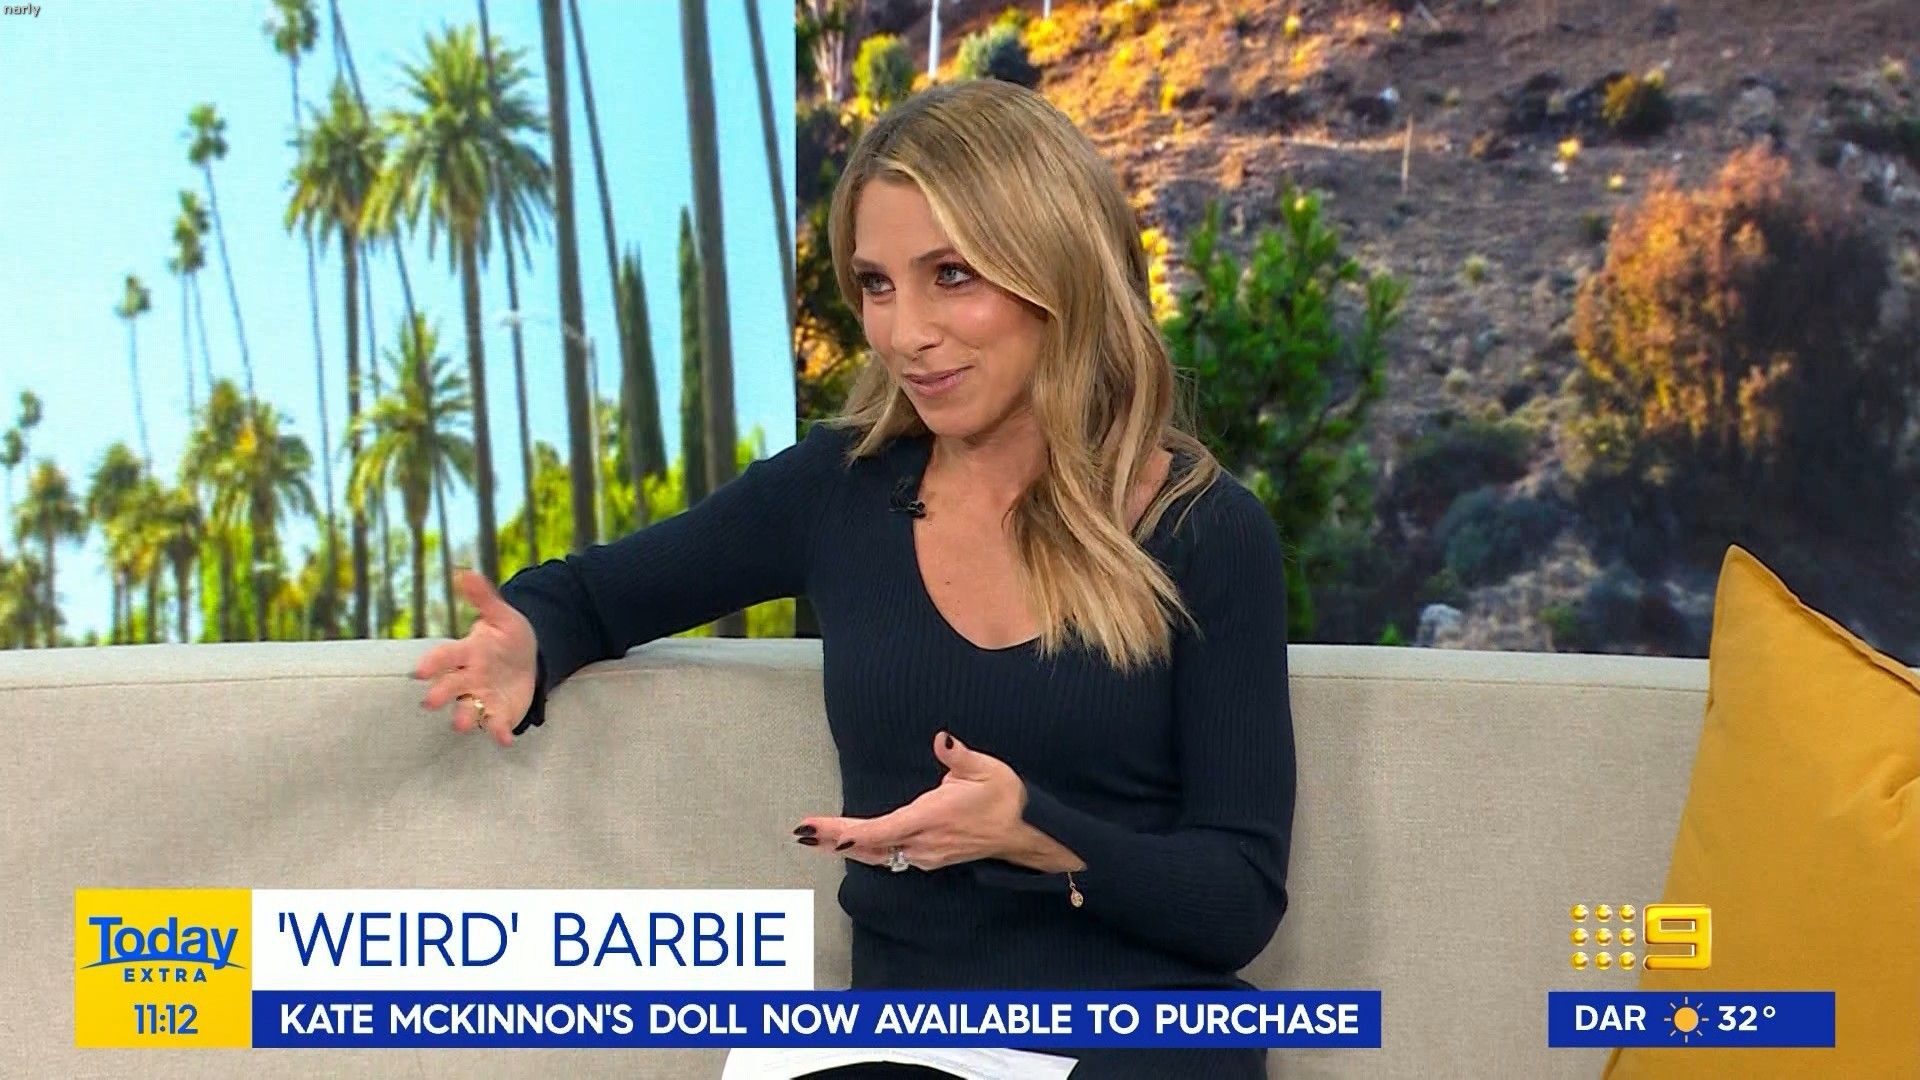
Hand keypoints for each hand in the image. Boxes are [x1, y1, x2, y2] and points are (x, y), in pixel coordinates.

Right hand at [412, 569, 536, 746]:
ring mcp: (481, 697)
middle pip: (450, 686)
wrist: (529, 660)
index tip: (421, 670)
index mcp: (466, 652)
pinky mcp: (498, 713)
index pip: (445, 656)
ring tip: (459, 725)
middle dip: (441, 693)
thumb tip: (465, 572)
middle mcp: (468, 678)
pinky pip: (496, 725)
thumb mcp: (501, 616)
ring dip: (462, 717)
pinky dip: (499, 733)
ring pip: (467, 708)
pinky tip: (505, 739)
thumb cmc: (507, 637)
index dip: (433, 662)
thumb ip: (484, 599)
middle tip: (430, 702)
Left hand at [794, 731, 1026, 870]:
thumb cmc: (1006, 798)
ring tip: (815, 840)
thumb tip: (942, 738)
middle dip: (835, 840)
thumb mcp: (987, 769)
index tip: (824, 833)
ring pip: (878, 854)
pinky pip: (890, 856)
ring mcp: (926, 854)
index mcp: (933, 817)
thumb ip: (959, 756)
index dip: (850, 833)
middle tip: (802, 834)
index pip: (883, 829)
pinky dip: (866, 849)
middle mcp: (924, 842)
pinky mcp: (929, 857)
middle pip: (871, 845)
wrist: (1025, 832)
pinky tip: (851, 845)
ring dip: (847, 846)